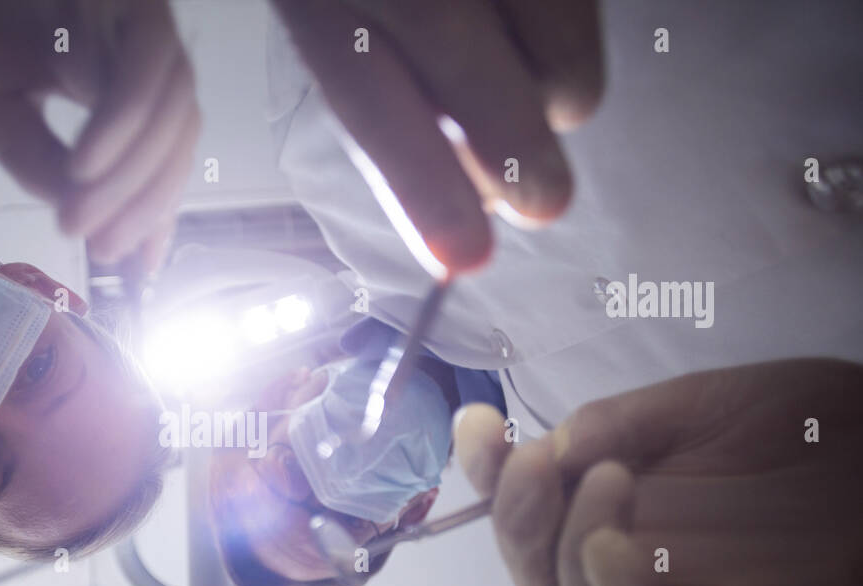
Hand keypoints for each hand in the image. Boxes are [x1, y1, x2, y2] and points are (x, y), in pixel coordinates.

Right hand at [0, 0, 199, 271]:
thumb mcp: (2, 118)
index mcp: (120, 62)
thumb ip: (51, 171)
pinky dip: (124, 120)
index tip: (141, 268)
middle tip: (100, 250)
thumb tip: (98, 230)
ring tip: (78, 218)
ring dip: (131, 173)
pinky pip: (144, 61)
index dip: (160, 205)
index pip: (167, 143)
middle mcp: (137, 32)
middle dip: (145, 200)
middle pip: (180, 127)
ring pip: (172, 101)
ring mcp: (130, 7)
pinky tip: (83, 165)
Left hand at [271, 0, 602, 271]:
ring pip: (552, 28)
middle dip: (516, 156)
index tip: (466, 261)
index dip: (422, 189)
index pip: (370, 100)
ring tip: (555, 110)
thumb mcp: (309, 0)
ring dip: (561, 88)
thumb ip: (359, 68)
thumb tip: (436, 184)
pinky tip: (549, 36)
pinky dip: (573, 24)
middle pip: (471, 72)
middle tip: (543, 206)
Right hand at [454, 359, 862, 585]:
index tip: (477, 424)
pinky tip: (619, 553)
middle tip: (536, 464)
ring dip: (575, 550)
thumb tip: (543, 449)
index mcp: (612, 504)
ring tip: (614, 478)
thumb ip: (617, 424)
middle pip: (539, 574)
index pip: (525, 510)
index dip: (484, 477)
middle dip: (517, 520)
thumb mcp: (696, 403)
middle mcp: (635, 561)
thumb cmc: (804, 425)